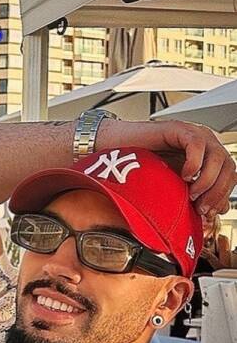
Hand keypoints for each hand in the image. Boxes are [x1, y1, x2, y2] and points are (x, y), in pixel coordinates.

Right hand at [97, 118, 235, 217]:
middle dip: (217, 191)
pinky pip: (196, 145)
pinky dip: (194, 163)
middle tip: (200, 207)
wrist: (117, 151)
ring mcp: (194, 135)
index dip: (221, 195)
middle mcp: (205, 144)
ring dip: (208, 180)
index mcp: (206, 157)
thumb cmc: (141, 167)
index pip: (229, 176)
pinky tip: (184, 176)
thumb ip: (196, 196)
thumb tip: (217, 209)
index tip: (207, 212)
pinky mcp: (179, 130)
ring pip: (218, 156)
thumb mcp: (173, 186)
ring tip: (191, 193)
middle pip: (228, 167)